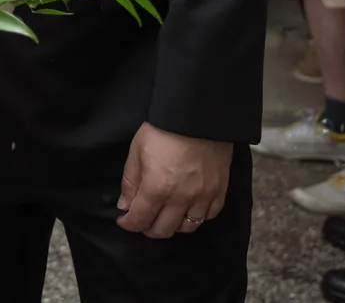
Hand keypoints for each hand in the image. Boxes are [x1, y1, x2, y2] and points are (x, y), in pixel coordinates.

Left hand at [116, 124, 230, 237]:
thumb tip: (125, 205)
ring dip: (173, 225)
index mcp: (158, 188)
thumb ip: (130, 181)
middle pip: (163, 230)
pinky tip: (188, 208)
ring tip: (165, 214)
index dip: (129, 223)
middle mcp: (182, 198)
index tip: (124, 220)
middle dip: (148, 228)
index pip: (140, 219)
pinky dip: (196, 217)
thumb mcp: (137, 150)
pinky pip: (209, 215)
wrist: (198, 114)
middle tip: (143, 218)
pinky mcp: (220, 190)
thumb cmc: (163, 129)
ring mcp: (204, 196)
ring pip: (187, 227)